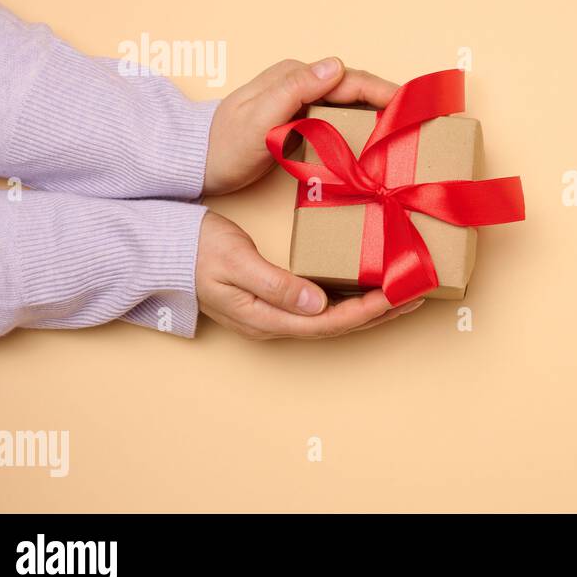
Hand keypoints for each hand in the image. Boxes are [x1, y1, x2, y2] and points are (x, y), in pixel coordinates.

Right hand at [196, 211, 422, 338]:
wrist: (159, 251)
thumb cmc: (194, 250)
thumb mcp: (234, 262)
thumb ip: (275, 284)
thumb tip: (316, 303)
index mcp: (267, 318)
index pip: (330, 322)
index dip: (367, 311)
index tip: (398, 295)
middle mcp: (275, 323)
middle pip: (339, 326)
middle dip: (380, 313)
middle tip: (417, 296)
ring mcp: (274, 315)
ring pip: (333, 319)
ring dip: (369, 309)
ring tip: (403, 295)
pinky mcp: (274, 301)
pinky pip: (322, 308)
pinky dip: (350, 300)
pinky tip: (367, 290)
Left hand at [204, 57, 401, 194]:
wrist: (196, 163)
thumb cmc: (224, 145)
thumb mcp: (259, 118)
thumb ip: (295, 90)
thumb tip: (335, 65)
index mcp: (294, 76)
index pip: (350, 79)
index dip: (385, 91)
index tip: (412, 105)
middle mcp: (301, 84)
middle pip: (355, 90)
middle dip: (389, 102)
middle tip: (419, 121)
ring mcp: (301, 101)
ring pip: (350, 104)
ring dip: (378, 115)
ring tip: (405, 132)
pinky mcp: (300, 120)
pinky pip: (339, 119)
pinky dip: (360, 127)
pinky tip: (373, 143)